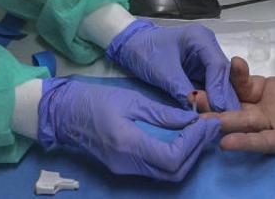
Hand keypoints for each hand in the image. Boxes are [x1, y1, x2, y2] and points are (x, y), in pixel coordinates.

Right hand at [38, 78, 219, 180]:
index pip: (173, 156)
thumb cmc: (94, 100)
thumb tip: (192, 119)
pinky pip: (156, 169)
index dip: (195, 143)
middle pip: (174, 171)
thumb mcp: (131, 100)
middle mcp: (128, 163)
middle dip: (196, 151)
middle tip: (210, 128)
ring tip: (199, 132)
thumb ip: (163, 113)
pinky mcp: (125, 167)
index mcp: (128, 144)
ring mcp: (125, 169)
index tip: (207, 124)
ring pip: (167, 174)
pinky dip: (174, 157)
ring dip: (188, 156)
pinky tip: (182, 139)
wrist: (64, 113)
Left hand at [106, 20, 239, 111]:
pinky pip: (209, 85)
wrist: (131, 46)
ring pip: (219, 81)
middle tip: (229, 120)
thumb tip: (196, 112)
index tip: (220, 109)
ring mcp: (205, 58)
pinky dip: (211, 99)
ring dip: (220, 100)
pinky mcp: (200, 69)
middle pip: (223, 74)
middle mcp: (208, 47)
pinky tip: (213, 115)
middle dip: (225, 97)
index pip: (217, 65)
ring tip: (224, 121)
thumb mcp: (162, 71)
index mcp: (200, 38)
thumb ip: (180, 89)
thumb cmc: (143, 52)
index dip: (220, 89)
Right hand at [211, 12, 274, 152]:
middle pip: (236, 106)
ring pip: (244, 123)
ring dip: (222, 122)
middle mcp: (273, 108)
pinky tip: (226, 141)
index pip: (244, 85)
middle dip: (215, 103)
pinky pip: (263, 141)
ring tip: (200, 120)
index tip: (232, 63)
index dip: (233, 77)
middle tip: (193, 98)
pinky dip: (245, 142)